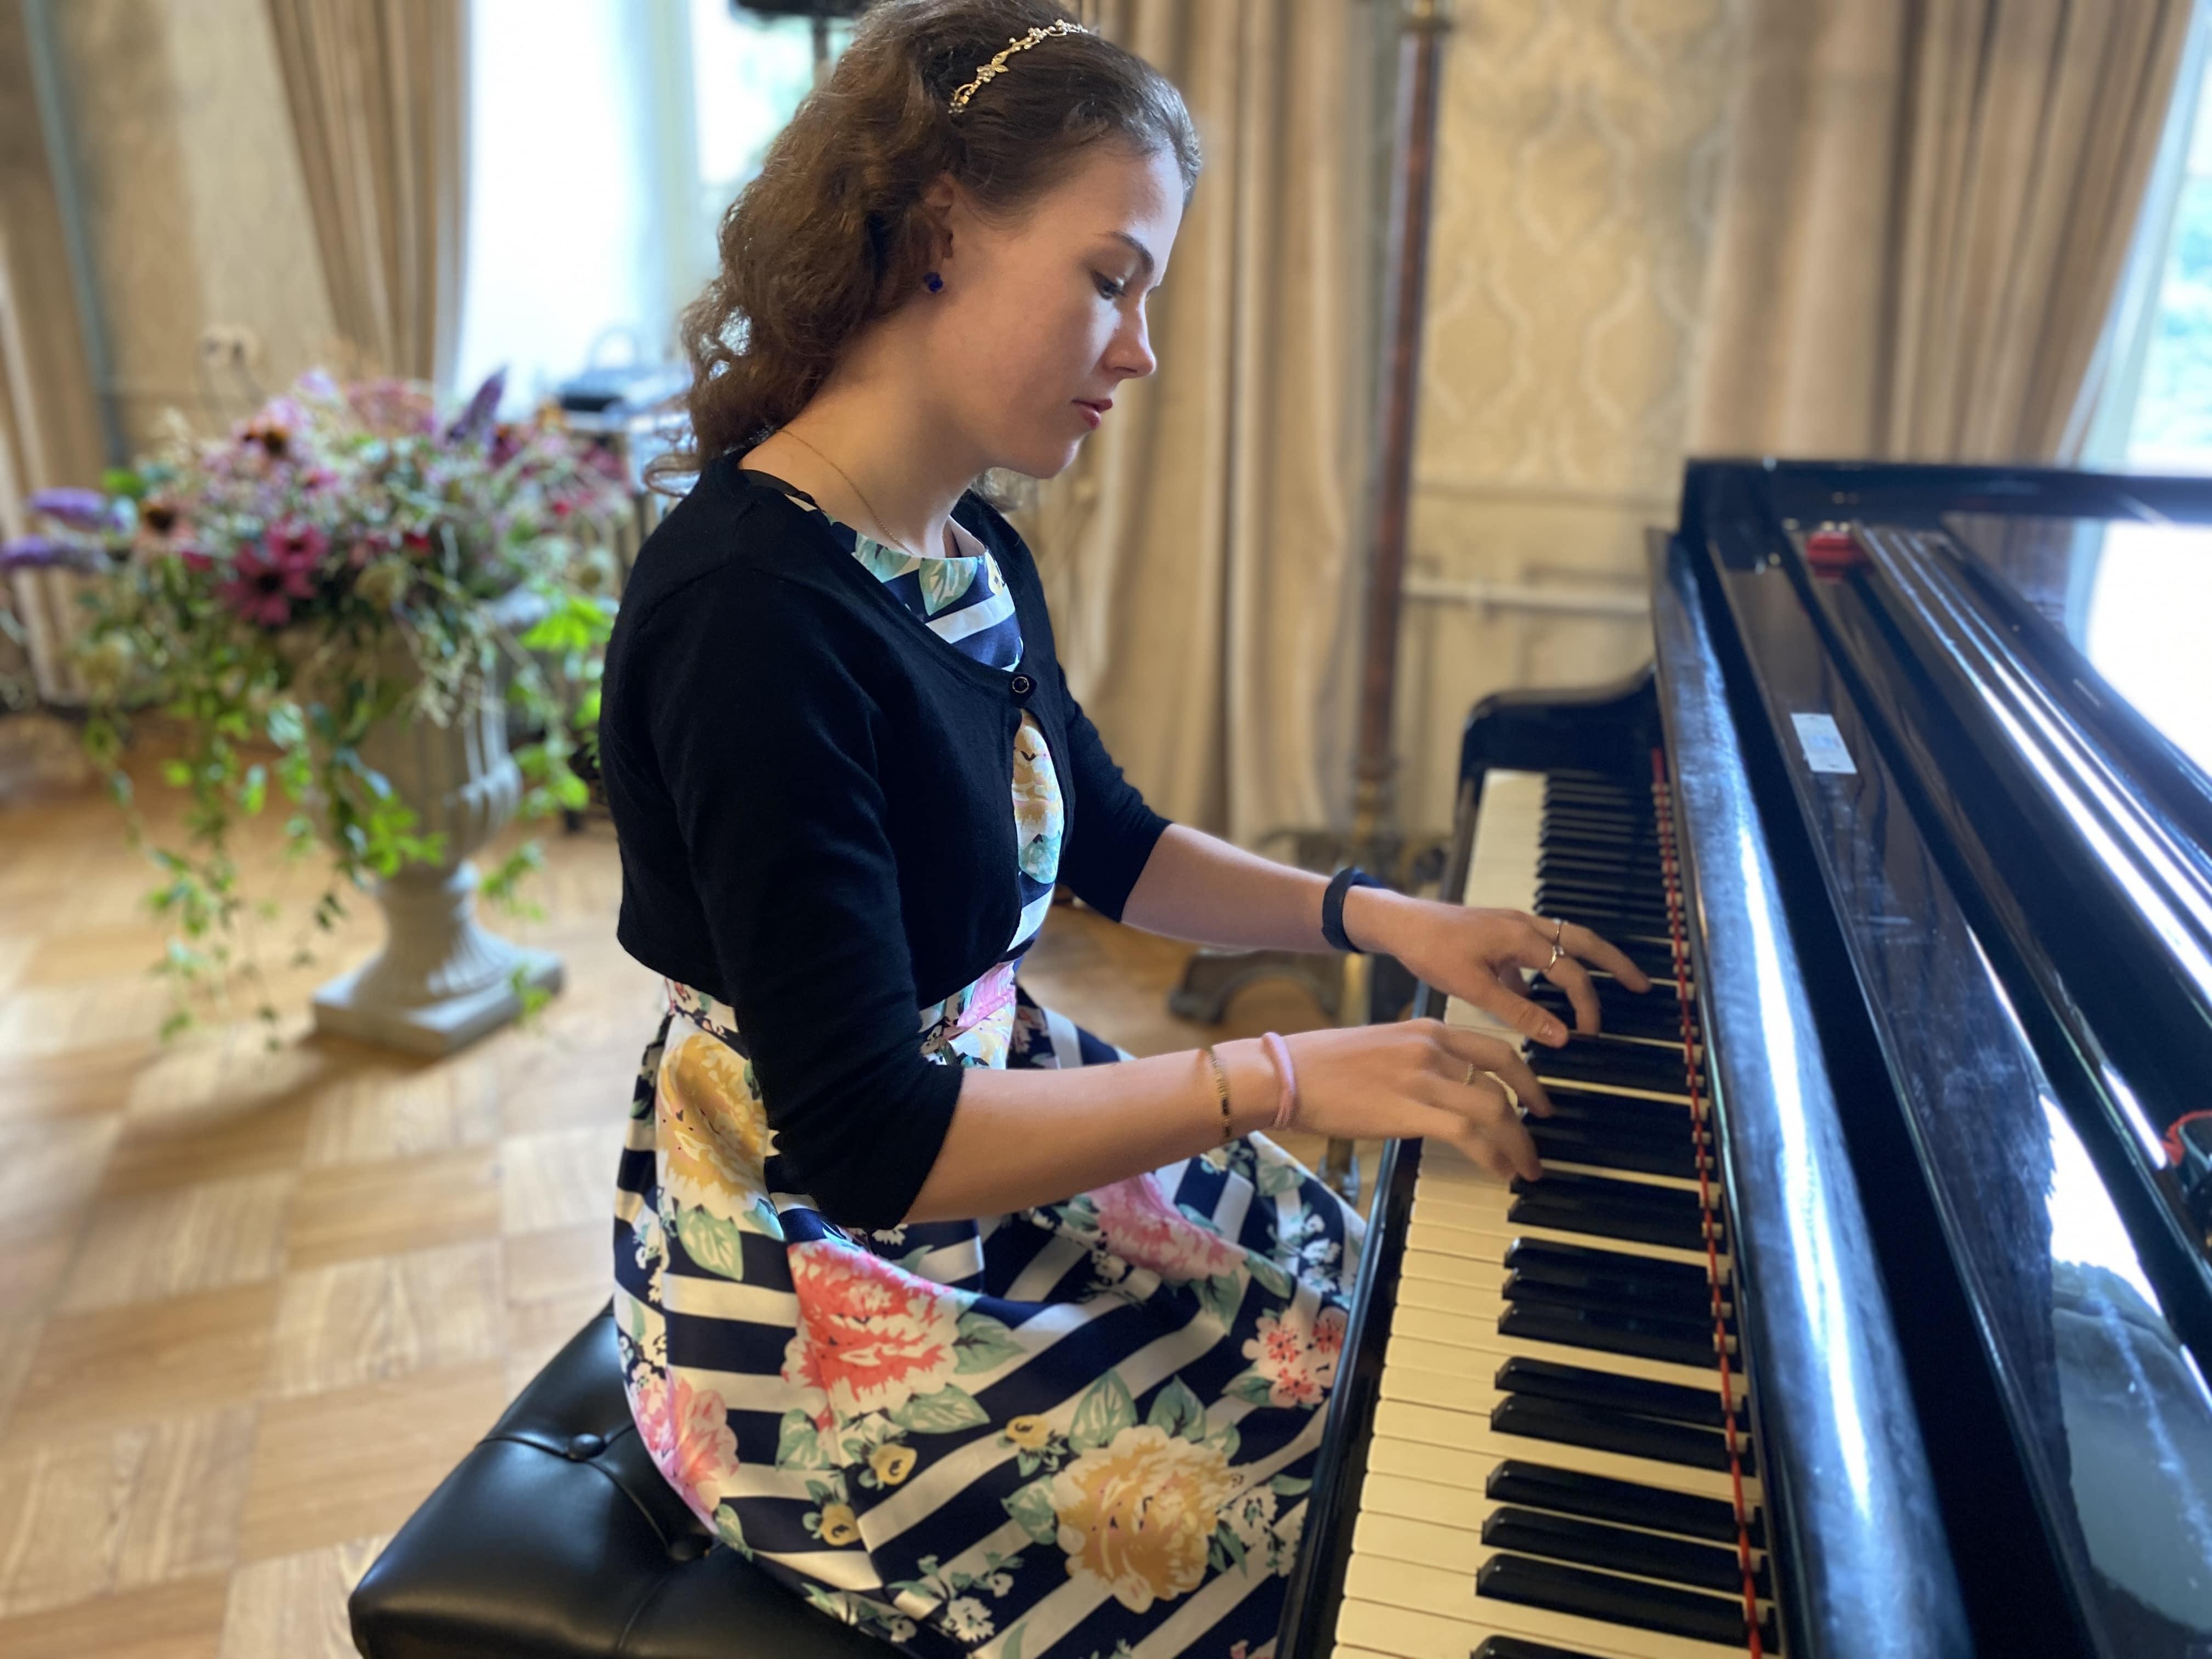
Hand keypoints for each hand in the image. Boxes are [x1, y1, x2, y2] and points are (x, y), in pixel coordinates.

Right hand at [1237, 1019, 1551, 1180]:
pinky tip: (1499, 1170)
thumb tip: (1443, 1087)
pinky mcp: (1409, 1110)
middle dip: (1532, 1112)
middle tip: (1539, 1138)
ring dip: (1518, 1143)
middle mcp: (1433, 1048)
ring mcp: (1422, 1078)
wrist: (1287, 1074)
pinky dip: (1492, 1155)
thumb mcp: (1382, 1045)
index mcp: (1428, 1029)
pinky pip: (1469, 1134)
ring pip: (1494, 1109)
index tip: (1536, 1099)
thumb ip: (1418, 1059)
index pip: (1496, 1048)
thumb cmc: (1323, 1064)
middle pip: (1503, 1079)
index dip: (1527, 1077)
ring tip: (1526, 1167)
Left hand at [1344, 888, 1653, 1046]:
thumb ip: (1518, 1012)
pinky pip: (1536, 948)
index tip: (1590, 1033)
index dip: (1587, 1005)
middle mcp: (1524, 925)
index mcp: (1521, 937)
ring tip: (1606, 983)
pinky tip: (1539, 996)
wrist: (1398, 924)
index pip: (1571, 972)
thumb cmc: (1430, 950)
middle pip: (1583, 941)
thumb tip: (1561, 1037)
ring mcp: (1512, 926)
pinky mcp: (1499, 933)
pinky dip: (1547, 968)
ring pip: (1563, 940)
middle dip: (1615, 962)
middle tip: (1641, 985)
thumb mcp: (1473, 987)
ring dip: (1586, 961)